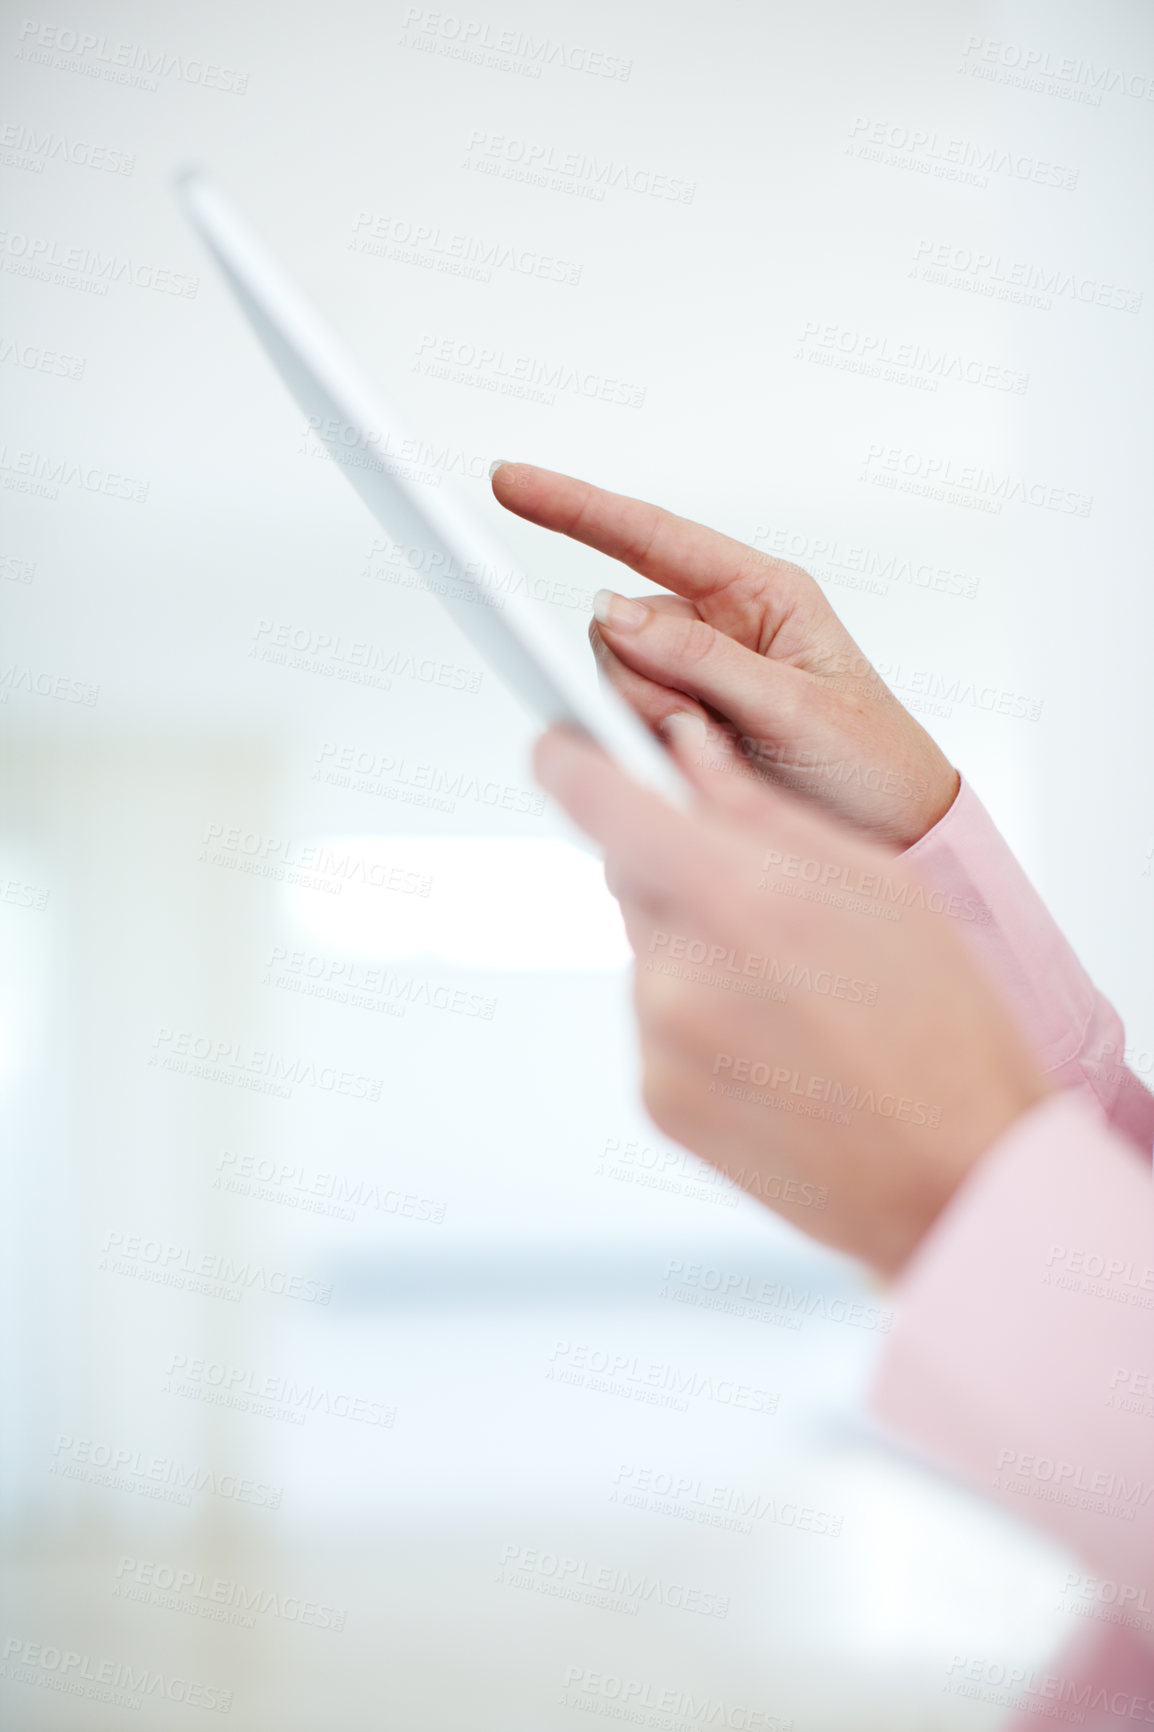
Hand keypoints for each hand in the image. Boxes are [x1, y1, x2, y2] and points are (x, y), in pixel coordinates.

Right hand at [492, 461, 958, 848]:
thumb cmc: (871, 761)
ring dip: (651, 725)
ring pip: (613, 685)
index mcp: (759, 592)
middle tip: (702, 729)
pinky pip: (623, 730)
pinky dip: (651, 753)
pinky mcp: (677, 731)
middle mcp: (717, 627)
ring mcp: (692, 680)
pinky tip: (702, 770)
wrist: (897, 837)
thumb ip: (703, 659)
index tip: (510, 482)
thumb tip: (612, 612)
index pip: (650, 536)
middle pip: (617, 626)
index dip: (574, 507)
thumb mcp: (797, 706)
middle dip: (641, 680)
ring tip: (721, 756)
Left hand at [533, 715, 1047, 1277]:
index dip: (570, 762)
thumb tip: (690, 752)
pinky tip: (773, 1046)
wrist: (956, 1179)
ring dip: (698, 951)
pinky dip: (698, 1021)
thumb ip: (762, 811)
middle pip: (633, 877)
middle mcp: (678, 970)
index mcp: (737, 896)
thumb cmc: (943, 1034)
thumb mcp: (877, 887)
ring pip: (649, 952)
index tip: (562, 746)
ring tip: (793, 998)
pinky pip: (655, 1024)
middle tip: (772, 911)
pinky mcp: (656, 1098)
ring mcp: (658, 1041)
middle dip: (685, 872)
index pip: (599, 801)